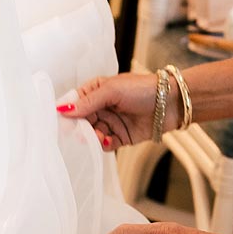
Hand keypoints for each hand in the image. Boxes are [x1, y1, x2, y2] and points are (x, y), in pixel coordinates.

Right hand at [55, 71, 171, 150]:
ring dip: (91, 137)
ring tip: (97, 135)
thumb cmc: (143, 89)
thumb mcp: (111, 91)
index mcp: (96, 91)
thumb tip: (63, 109)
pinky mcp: (120, 137)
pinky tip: (106, 140)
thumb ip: (87, 102)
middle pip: (81, 121)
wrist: (171, 103)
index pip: (74, 103)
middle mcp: (101, 107)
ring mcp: (110, 122)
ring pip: (91, 134)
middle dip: (79, 127)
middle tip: (79, 132)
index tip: (61, 120)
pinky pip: (104, 144)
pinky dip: (102, 144)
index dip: (67, 112)